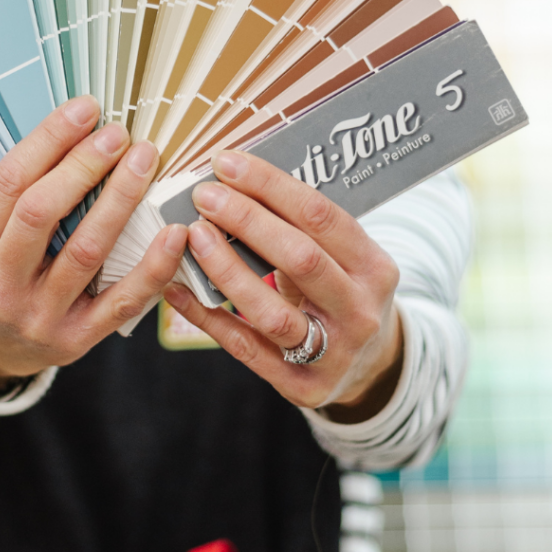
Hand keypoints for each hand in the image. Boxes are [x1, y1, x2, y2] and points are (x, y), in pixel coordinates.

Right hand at [0, 95, 187, 395]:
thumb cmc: (0, 277)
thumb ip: (20, 195)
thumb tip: (78, 129)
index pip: (6, 183)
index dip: (47, 140)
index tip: (86, 109)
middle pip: (40, 212)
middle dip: (83, 165)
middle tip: (118, 133)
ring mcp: (38, 317)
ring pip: (86, 251)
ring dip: (120, 198)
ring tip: (145, 160)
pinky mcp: (77, 340)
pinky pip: (122, 300)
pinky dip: (153, 265)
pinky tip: (175, 231)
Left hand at [162, 151, 402, 421]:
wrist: (369, 367)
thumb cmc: (339, 293)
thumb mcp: (342, 259)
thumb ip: (301, 227)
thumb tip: (234, 178)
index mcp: (375, 266)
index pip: (321, 215)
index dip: (270, 186)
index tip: (226, 163)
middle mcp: (361, 310)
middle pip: (300, 258)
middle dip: (247, 221)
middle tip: (204, 196)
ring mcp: (335, 354)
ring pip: (272, 311)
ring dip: (226, 269)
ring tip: (193, 237)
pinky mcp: (304, 388)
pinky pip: (247, 348)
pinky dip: (207, 317)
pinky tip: (176, 289)